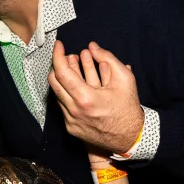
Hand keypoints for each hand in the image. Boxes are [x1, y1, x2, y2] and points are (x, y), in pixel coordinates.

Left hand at [48, 40, 144, 155]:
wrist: (130, 138)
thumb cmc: (128, 108)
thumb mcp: (125, 79)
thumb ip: (108, 58)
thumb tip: (92, 47)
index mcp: (86, 99)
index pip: (62, 72)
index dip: (58, 55)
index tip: (59, 45)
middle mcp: (74, 111)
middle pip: (54, 82)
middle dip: (59, 64)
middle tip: (69, 56)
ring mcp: (70, 121)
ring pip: (57, 93)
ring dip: (64, 78)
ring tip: (76, 66)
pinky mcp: (70, 127)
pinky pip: (63, 105)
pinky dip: (68, 92)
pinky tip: (78, 84)